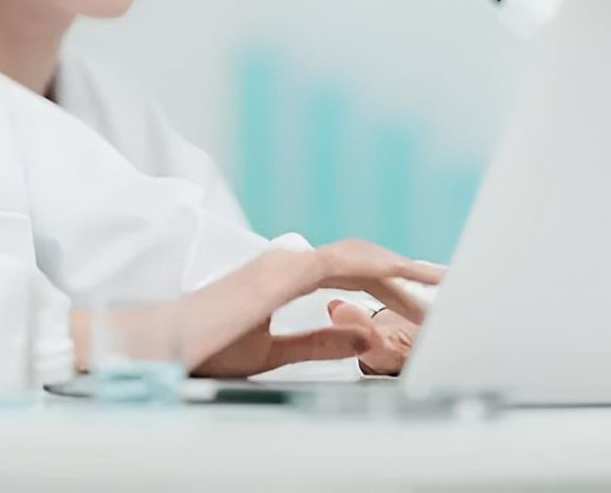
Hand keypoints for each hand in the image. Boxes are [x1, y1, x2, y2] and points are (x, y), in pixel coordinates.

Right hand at [168, 240, 441, 376]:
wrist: (161, 349)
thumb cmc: (204, 349)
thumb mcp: (273, 352)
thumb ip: (319, 341)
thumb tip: (365, 337)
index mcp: (287, 276)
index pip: (353, 274)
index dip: (392, 283)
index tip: (426, 297)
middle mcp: (290, 262)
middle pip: (364, 263)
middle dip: (408, 276)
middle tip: (449, 288)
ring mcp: (285, 264)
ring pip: (358, 259)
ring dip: (401, 271)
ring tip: (439, 283)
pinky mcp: (279, 275)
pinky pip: (337, 265)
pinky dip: (374, 269)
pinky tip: (401, 276)